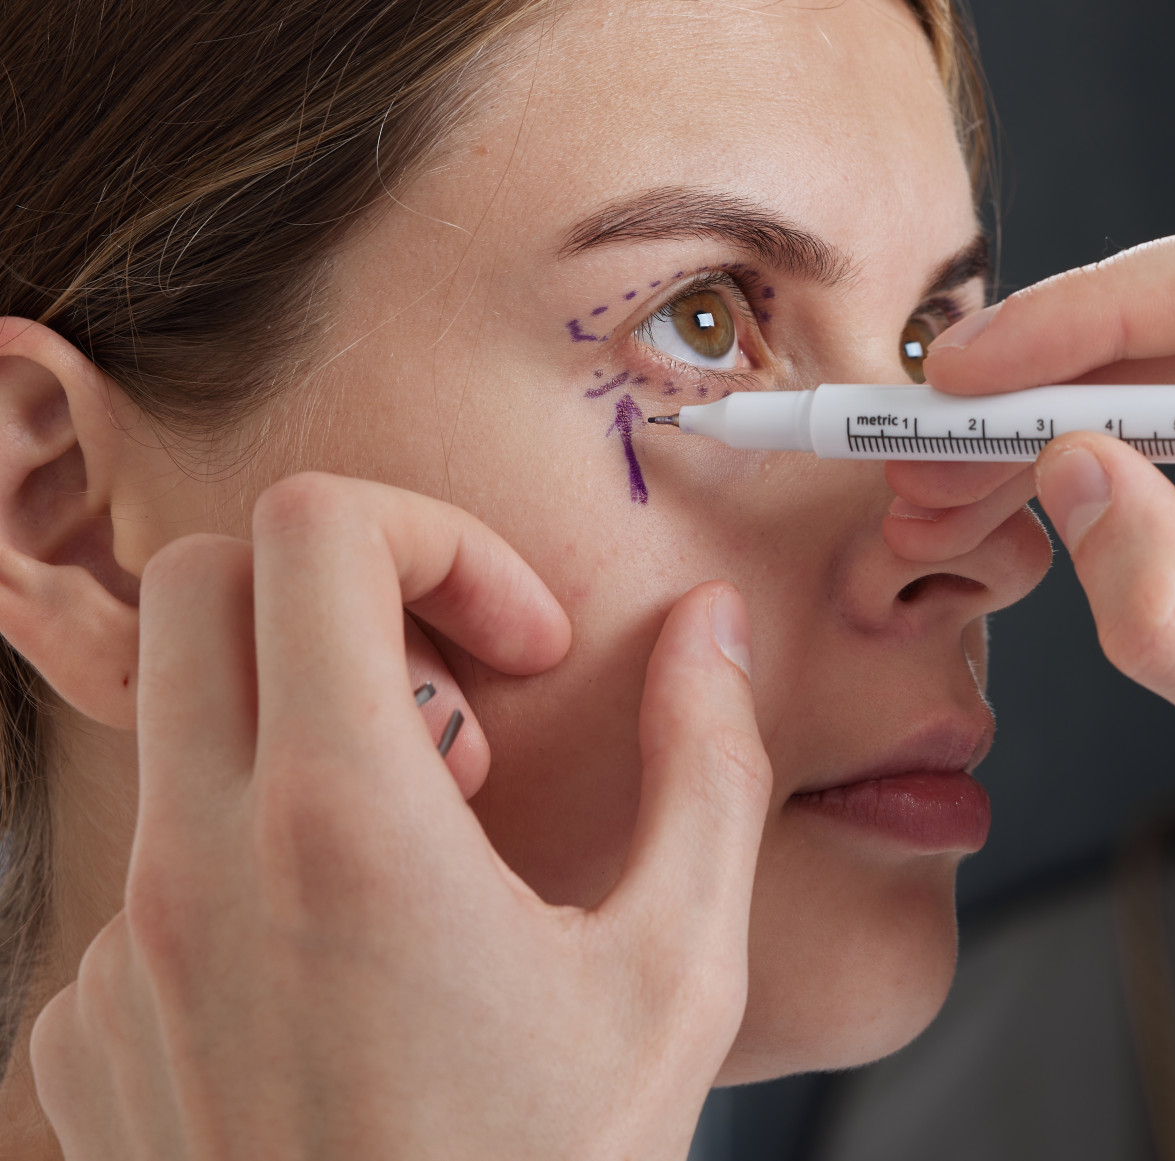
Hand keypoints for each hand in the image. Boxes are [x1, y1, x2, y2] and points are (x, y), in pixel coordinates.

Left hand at [29, 474, 770, 1159]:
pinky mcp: (85, 1028)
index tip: (514, 648)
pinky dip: (248, 862)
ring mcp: (120, 950)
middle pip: (205, 586)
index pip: (313, 528)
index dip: (437, 538)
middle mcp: (195, 865)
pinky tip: (350, 972)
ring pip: (178, 727)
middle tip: (456, 715)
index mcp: (343, 818)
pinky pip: (150, 865)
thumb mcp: (676, 969)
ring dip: (303, 738)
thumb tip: (708, 635)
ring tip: (424, 867)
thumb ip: (707, 769)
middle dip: (344, 599)